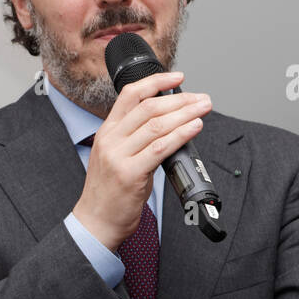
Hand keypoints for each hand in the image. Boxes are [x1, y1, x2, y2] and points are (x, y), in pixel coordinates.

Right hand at [72, 70, 210, 251]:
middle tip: (201, 98)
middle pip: (148, 108)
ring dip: (185, 114)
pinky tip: (194, 128)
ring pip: (157, 125)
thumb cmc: (108, 192)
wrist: (96, 221)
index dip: (156, 81)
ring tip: (203, 109)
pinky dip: (181, 134)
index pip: (130, 95)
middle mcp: (110, 140)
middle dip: (180, 99)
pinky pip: (160, 148)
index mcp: (106, 132)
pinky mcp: (130, 174)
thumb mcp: (115, 156)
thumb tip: (168, 123)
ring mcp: (118, 156)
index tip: (177, 77)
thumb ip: (134, 138)